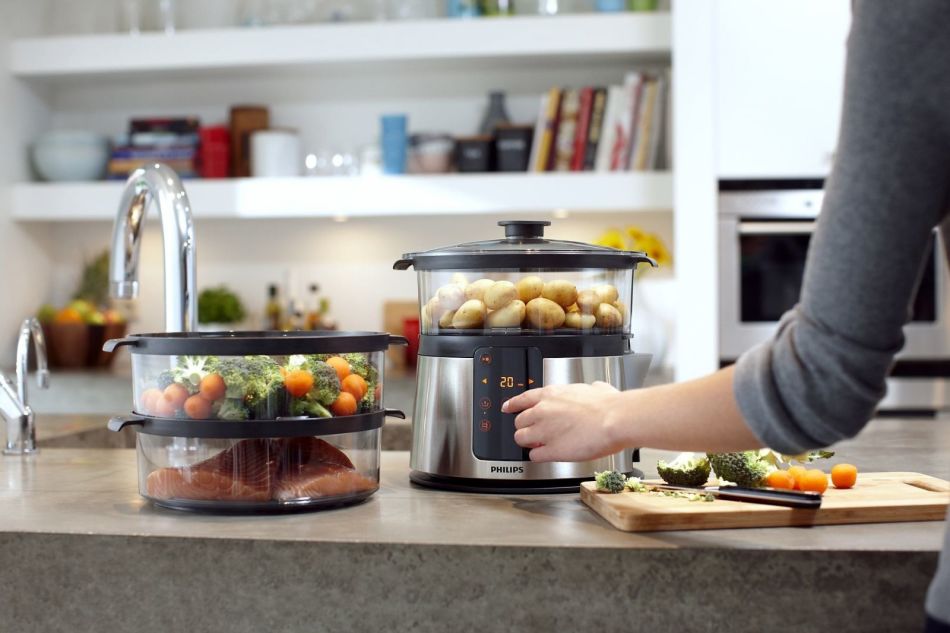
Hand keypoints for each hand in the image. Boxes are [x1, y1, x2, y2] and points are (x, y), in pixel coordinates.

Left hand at [502, 382, 625, 462]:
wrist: (614, 419)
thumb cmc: (608, 405)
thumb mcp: (595, 389)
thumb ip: (588, 390)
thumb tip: (595, 390)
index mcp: (551, 394)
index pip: (522, 399)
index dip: (512, 405)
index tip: (507, 408)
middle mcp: (542, 411)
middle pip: (519, 422)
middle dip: (526, 428)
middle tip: (534, 432)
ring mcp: (544, 431)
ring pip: (521, 439)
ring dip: (529, 443)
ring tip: (538, 445)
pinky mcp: (550, 450)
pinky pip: (533, 456)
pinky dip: (538, 456)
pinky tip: (546, 455)